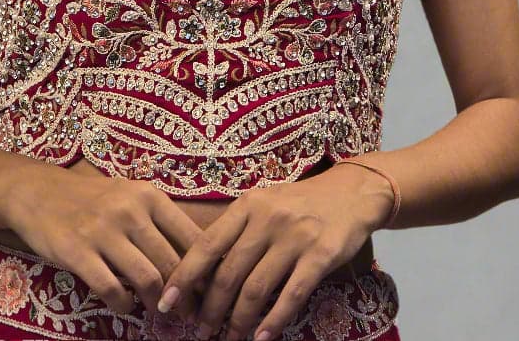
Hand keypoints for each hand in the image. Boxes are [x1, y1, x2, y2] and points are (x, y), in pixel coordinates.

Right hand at [0, 161, 203, 318]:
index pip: (192, 237)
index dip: (205, 270)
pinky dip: (123, 306)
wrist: (39, 191)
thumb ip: (158, 222)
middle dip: (184, 296)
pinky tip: (122, 305)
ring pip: (148, 279)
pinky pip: (112, 290)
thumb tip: (196, 259)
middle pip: (173, 263)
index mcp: (149, 196)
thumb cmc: (92, 197)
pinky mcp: (78, 252)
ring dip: (156, 304)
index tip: (209, 291)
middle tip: (185, 313)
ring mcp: (104, 231)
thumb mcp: (130, 196)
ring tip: (156, 311)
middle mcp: (131, 210)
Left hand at [156, 163, 393, 340]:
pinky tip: (262, 338)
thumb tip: (202, 271)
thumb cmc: (300, 203)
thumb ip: (238, 230)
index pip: (207, 243)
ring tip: (229, 339)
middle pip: (229, 272)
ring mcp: (295, 237)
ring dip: (239, 321)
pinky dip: (274, 320)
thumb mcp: (265, 204)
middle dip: (211, 309)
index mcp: (249, 205)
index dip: (184, 275)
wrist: (351, 193)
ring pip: (257, 288)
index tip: (166, 302)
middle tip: (201, 332)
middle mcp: (268, 219)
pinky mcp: (321, 255)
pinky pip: (292, 294)